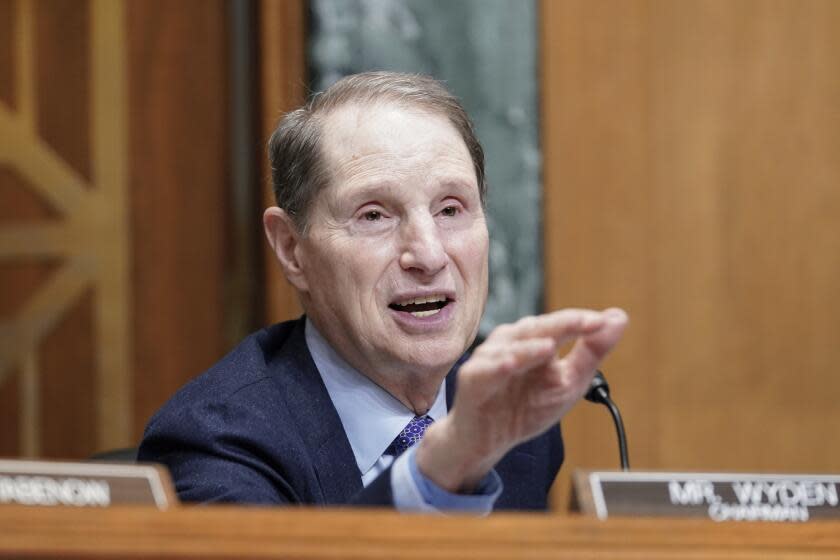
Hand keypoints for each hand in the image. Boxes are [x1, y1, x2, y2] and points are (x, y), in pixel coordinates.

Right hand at [415, 308, 627, 492]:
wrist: (491, 441)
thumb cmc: (527, 406)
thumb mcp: (568, 382)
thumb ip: (592, 351)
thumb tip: (619, 317)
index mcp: (534, 340)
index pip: (560, 324)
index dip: (581, 322)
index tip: (605, 322)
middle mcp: (511, 342)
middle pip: (536, 328)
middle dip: (561, 325)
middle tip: (585, 322)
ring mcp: (490, 359)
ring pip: (510, 346)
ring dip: (529, 346)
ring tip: (549, 346)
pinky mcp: (472, 380)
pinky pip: (485, 371)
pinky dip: (496, 366)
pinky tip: (509, 364)